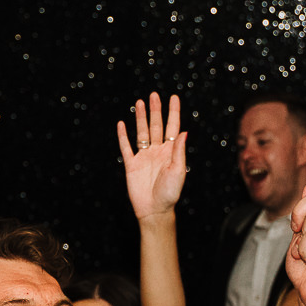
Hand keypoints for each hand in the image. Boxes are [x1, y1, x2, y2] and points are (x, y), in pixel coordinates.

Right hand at [116, 92, 187, 219]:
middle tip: (153, 95)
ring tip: (139, 103)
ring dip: (140, 118)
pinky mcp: (131, 165)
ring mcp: (144, 157)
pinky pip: (126, 147)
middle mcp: (157, 151)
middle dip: (155, 110)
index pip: (173, 127)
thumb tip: (183, 131)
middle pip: (156, 126)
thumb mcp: (178, 171)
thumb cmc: (170, 193)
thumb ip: (179, 151)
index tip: (173, 97)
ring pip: (142, 132)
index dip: (173, 112)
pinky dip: (123, 136)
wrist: (154, 210)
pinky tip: (121, 124)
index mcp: (171, 151)